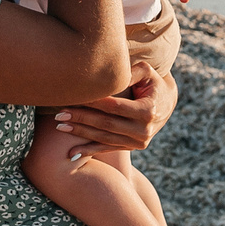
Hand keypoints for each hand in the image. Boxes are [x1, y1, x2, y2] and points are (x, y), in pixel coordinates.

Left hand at [52, 62, 175, 158]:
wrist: (165, 103)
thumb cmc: (151, 82)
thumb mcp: (145, 72)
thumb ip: (128, 73)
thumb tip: (108, 74)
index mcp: (148, 110)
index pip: (114, 106)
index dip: (93, 103)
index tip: (73, 98)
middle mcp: (144, 130)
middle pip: (106, 124)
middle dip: (81, 119)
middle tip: (59, 114)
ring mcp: (139, 141)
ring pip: (104, 138)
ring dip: (81, 133)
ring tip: (60, 126)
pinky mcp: (133, 147)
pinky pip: (108, 149)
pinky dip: (89, 151)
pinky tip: (72, 153)